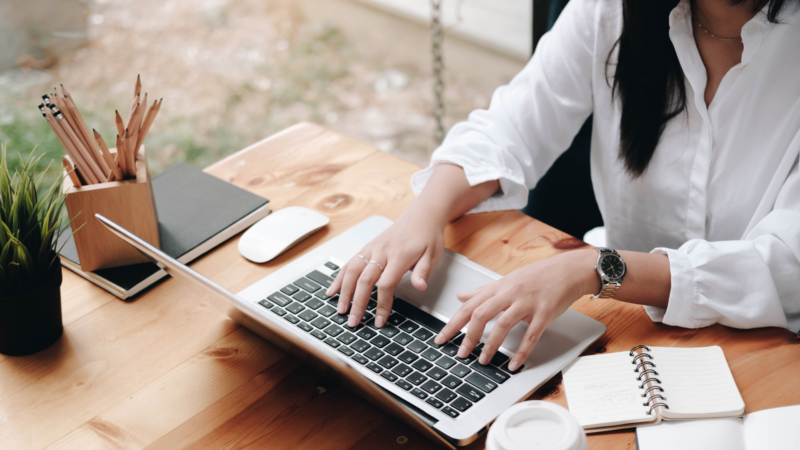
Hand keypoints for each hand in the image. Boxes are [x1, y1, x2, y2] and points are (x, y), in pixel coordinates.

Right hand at [326, 203, 446, 327]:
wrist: (420, 214)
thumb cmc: (427, 236)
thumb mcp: (433, 254)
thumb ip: (423, 272)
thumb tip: (420, 287)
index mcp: (399, 255)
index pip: (386, 284)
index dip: (382, 304)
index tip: (380, 321)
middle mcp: (382, 251)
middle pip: (364, 280)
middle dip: (357, 303)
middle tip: (353, 322)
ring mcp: (372, 248)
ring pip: (352, 271)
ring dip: (344, 292)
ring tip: (340, 310)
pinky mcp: (367, 247)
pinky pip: (350, 263)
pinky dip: (339, 277)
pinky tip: (332, 290)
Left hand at [434, 248, 598, 371]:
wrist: (569, 271)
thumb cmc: (538, 276)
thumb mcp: (507, 280)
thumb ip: (483, 291)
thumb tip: (461, 297)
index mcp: (499, 287)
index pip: (470, 306)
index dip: (453, 323)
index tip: (442, 338)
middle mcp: (510, 293)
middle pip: (481, 313)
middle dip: (468, 336)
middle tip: (461, 353)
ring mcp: (527, 303)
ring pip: (503, 324)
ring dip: (491, 345)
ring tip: (483, 360)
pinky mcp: (544, 313)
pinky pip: (531, 335)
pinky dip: (521, 351)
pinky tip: (513, 364)